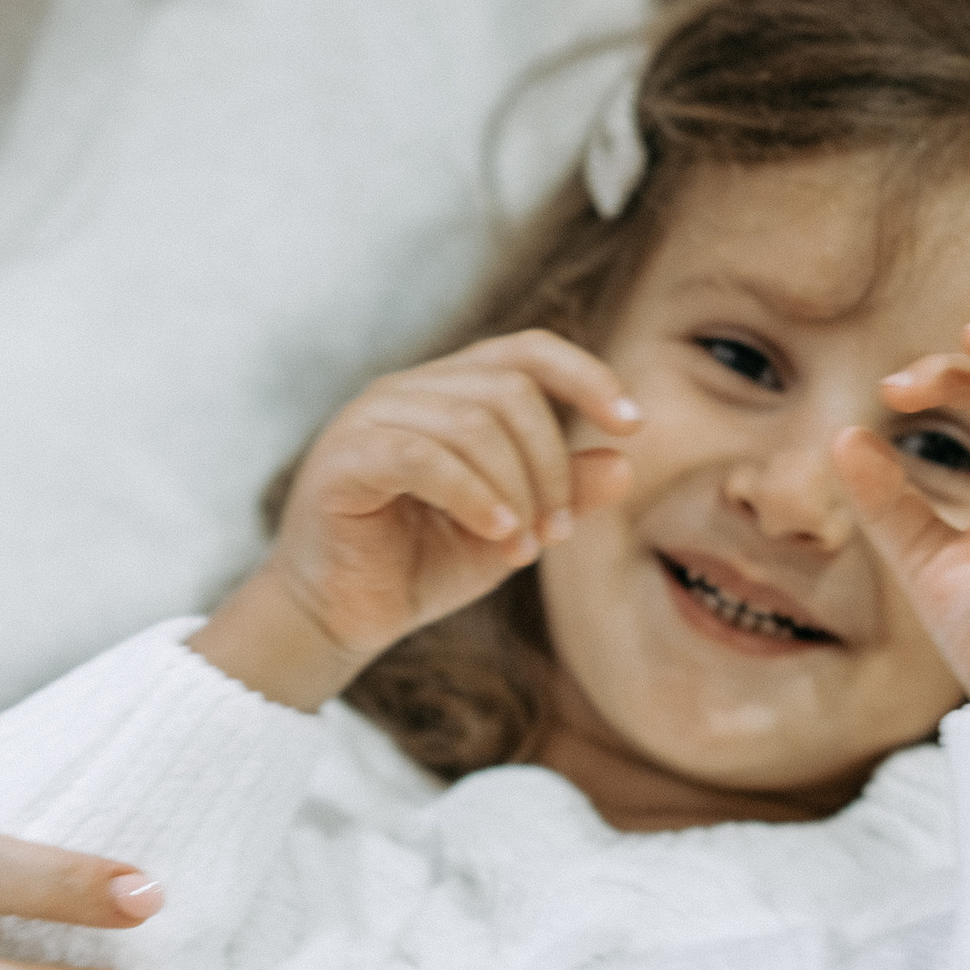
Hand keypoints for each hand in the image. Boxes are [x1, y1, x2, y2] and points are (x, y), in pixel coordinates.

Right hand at [195, 332, 640, 711]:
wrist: (336, 618)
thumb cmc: (418, 566)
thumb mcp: (510, 529)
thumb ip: (561, 493)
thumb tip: (623, 463)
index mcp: (449, 391)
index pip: (528, 351)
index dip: (587, 375)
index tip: (633, 424)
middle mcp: (408, 390)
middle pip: (511, 390)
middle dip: (551, 465)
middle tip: (558, 535)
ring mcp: (370, 418)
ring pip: (474, 423)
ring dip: (517, 491)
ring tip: (524, 548)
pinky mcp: (344, 459)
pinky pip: (425, 458)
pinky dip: (475, 497)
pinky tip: (498, 536)